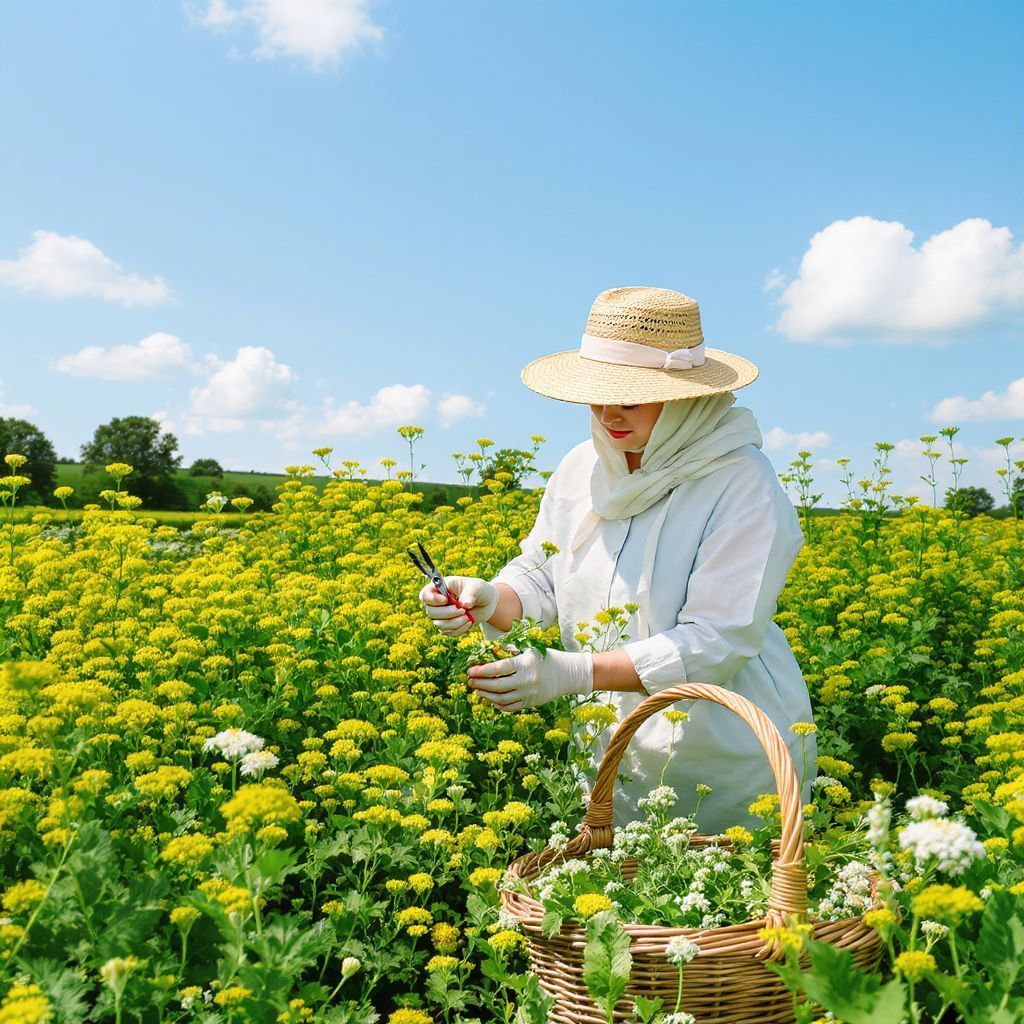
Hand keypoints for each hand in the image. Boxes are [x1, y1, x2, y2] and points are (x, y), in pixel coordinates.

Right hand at [419, 575, 499, 636]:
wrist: (486, 602)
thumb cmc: (478, 589)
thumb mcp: (476, 587)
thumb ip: (469, 594)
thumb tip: (464, 604)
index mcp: (439, 588)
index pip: (424, 595)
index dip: (432, 599)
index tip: (446, 600)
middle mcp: (437, 603)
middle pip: (430, 612)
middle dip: (447, 613)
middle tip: (462, 610)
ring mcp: (441, 616)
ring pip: (439, 624)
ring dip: (455, 622)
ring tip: (467, 616)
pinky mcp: (448, 626)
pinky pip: (447, 632)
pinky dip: (459, 629)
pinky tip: (469, 622)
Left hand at [467, 647, 593, 711]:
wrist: (567, 673)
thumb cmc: (546, 658)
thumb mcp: (529, 649)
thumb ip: (510, 651)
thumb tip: (490, 652)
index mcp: (524, 664)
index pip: (497, 668)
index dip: (481, 670)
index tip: (470, 670)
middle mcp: (526, 680)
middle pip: (497, 685)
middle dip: (480, 683)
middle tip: (470, 681)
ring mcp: (528, 693)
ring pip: (501, 698)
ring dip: (487, 695)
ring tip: (477, 690)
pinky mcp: (531, 703)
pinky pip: (511, 707)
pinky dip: (499, 704)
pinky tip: (491, 699)